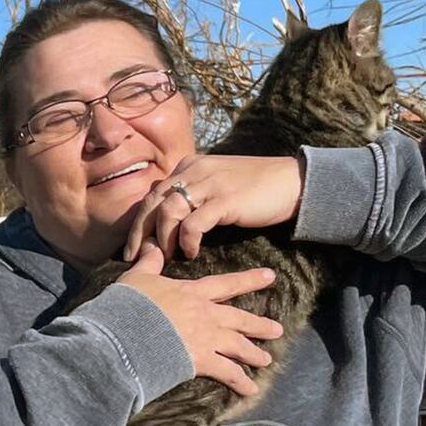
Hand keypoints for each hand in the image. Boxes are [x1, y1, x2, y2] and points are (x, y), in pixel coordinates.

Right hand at [118, 243, 282, 396]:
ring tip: (267, 360)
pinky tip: (251, 390)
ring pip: (238, 346)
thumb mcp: (138, 277)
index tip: (270, 277)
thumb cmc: (129, 304)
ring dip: (254, 354)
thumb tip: (151, 246)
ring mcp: (206, 339)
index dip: (249, 280)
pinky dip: (240, 382)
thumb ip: (148, 263)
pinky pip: (227, 373)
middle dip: (259, 325)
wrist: (126, 332)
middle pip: (239, 319)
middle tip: (277, 330)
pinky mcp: (201, 361)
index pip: (227, 283)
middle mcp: (206, 315)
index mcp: (192, 293)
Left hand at [123, 153, 304, 260]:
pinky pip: (194, 223)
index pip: (153, 193)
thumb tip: (170, 217)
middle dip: (140, 233)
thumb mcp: (217, 184)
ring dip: (164, 238)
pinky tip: (191, 253)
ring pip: (169, 212)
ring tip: (167, 257)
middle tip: (135, 258)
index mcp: (189, 166)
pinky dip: (187, 241)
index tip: (134, 246)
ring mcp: (209, 184)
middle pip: (153, 202)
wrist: (291, 182)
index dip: (139, 221)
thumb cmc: (255, 188)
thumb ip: (194, 194)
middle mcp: (194, 171)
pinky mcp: (224, 200)